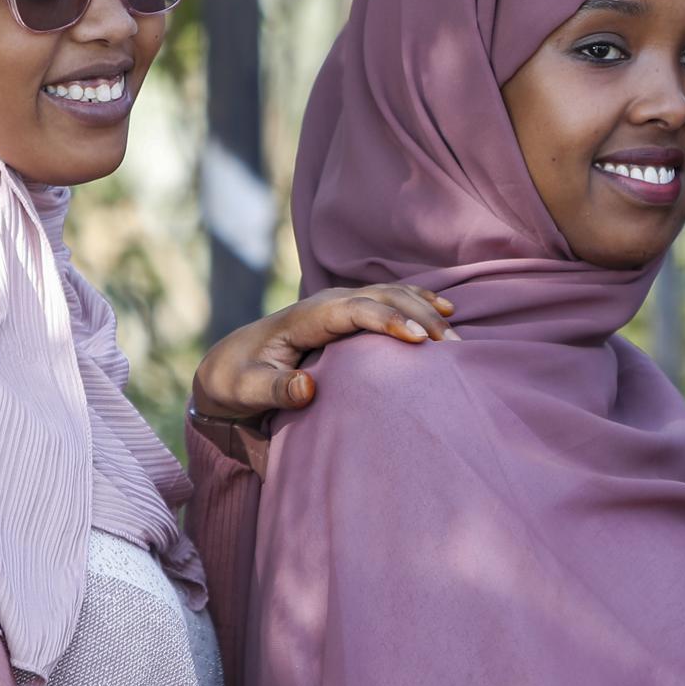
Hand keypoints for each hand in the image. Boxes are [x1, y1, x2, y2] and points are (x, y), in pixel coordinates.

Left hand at [191, 285, 457, 421]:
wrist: (229, 364)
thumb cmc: (238, 380)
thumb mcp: (247, 390)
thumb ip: (275, 389)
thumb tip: (308, 389)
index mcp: (306, 318)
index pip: (355, 310)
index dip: (390, 320)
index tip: (421, 341)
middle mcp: (327, 303)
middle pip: (382, 298)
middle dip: (419, 317)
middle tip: (451, 347)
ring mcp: (340, 304)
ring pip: (391, 295)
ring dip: (425, 310)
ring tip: (455, 337)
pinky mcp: (348, 313)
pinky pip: (390, 299)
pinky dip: (419, 301)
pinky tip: (446, 310)